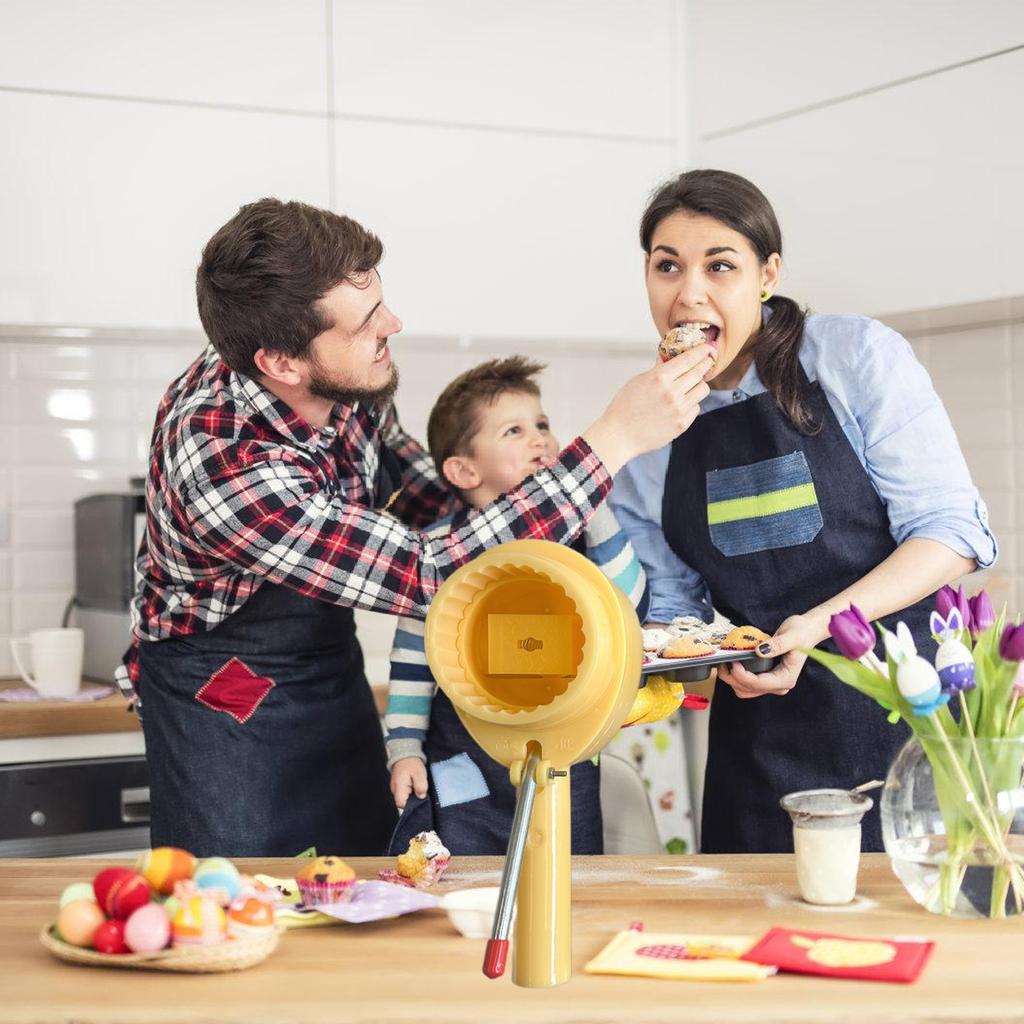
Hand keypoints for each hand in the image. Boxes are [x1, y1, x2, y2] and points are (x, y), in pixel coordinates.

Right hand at [390, 757, 427, 809]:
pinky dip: (410, 791)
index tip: (418, 798)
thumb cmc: (411, 763)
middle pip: (403, 802)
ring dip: (412, 795)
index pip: (401, 804)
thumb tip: (421, 796)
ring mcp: (395, 788)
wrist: (405, 754)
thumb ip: (421, 786)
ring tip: (416, 784)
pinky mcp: (398, 786)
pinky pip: (404, 793)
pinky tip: (414, 784)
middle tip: (419, 789)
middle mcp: (394, 789)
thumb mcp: (420, 774)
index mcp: (399, 787)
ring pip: (404, 798)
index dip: (411, 804)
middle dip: (413, 799)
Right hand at [583, 345, 713, 474]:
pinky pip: (696, 407)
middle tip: (707, 361)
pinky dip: (691, 403)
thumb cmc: (624, 407)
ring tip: (690, 385)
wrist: (620, 435)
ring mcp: (679, 409)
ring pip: (702, 389)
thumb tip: (669, 357)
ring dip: (698, 384)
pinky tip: (680, 404)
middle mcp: (672, 392)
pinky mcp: (682, 424)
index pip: (689, 359)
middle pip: (700, 372)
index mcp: (660, 378)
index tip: (707, 348)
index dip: (701, 351)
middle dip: (705, 364)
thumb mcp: (638, 381)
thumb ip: (657, 369)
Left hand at [717, 614, 820, 699]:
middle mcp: (779, 685)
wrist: (806, 631)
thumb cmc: (801, 633)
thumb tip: (759, 651)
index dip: (742, 675)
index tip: (733, 662)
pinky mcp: (766, 678)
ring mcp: (772, 683)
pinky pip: (747, 684)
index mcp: (786, 678)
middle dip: (733, 679)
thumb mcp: (791, 636)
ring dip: (732, 680)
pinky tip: (732, 664)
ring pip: (745, 690)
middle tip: (723, 662)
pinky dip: (737, 676)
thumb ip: (777, 645)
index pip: (759, 684)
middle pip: (749, 690)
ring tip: (725, 663)